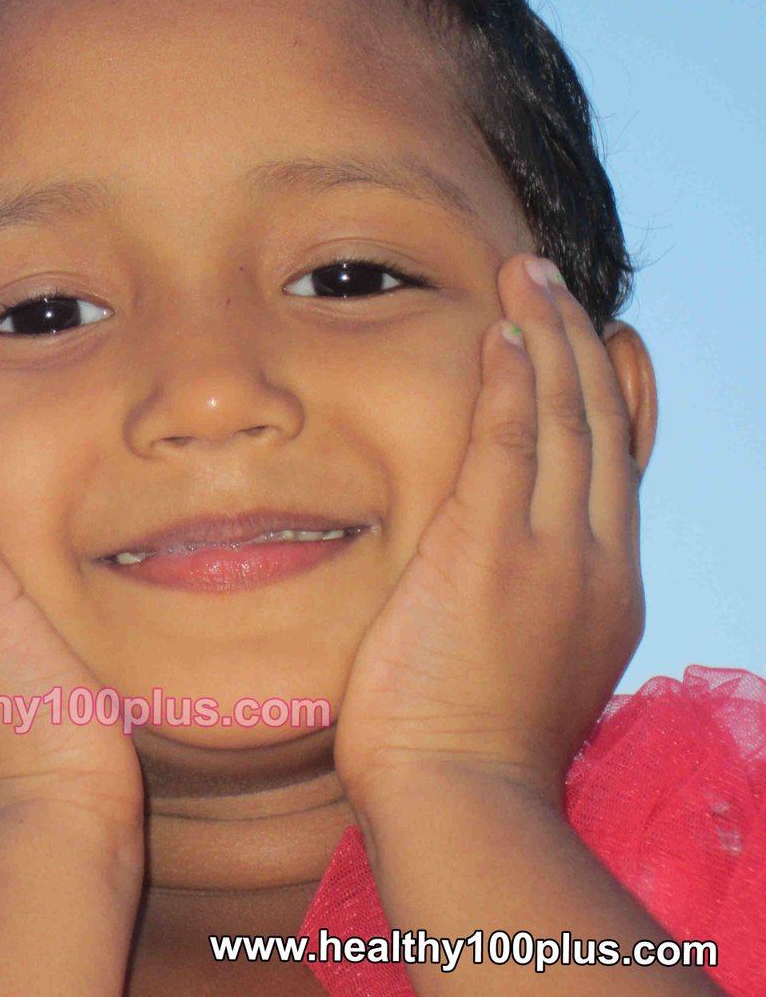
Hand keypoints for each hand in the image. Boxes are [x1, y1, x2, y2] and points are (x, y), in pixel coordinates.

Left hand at [334, 253, 643, 813]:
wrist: (460, 801)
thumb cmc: (467, 755)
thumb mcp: (520, 672)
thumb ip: (521, 615)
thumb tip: (496, 593)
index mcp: (605, 592)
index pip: (616, 470)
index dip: (612, 397)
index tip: (602, 346)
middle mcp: (595, 561)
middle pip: (599, 428)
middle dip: (579, 345)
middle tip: (556, 281)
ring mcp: (550, 553)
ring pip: (563, 419)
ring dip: (547, 336)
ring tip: (528, 274)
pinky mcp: (490, 550)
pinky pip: (509, 441)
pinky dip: (512, 378)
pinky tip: (504, 329)